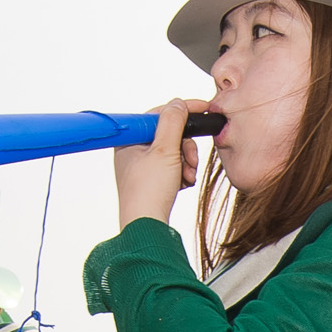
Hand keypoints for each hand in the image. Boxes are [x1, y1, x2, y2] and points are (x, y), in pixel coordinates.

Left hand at [115, 99, 205, 229]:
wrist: (146, 228)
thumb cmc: (148, 191)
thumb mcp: (164, 151)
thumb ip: (173, 123)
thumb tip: (178, 103)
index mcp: (129, 139)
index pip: (158, 115)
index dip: (182, 112)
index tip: (203, 109)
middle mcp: (132, 150)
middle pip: (168, 134)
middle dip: (185, 147)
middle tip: (191, 161)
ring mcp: (140, 166)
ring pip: (172, 152)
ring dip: (186, 162)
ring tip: (187, 177)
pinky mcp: (150, 181)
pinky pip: (171, 167)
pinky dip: (181, 173)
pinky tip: (183, 183)